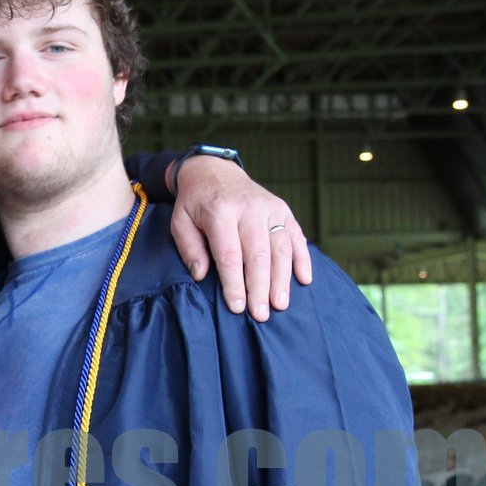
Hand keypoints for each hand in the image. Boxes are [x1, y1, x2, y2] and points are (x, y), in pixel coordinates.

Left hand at [167, 155, 311, 321]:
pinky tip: (304, 280)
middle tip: (261, 315)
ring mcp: (269, 207)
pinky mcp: (283, 209)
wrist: (214, 171)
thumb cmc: (195, 203)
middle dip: (260, 288)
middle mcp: (248, 208)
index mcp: (220, 211)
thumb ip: (190, 248)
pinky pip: (296, 236)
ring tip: (279, 305)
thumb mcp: (180, 222)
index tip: (237, 307)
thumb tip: (201, 276)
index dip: (234, 283)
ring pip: (281, 248)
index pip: (229, 254)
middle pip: (258, 254)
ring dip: (282, 279)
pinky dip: (303, 259)